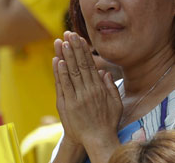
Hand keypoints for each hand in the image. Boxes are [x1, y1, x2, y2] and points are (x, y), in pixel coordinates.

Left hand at [53, 31, 121, 147]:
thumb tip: (105, 72)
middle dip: (74, 48)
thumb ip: (111, 87)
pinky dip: (60, 72)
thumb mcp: (116, 104)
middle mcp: (89, 90)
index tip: (79, 38)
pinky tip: (58, 61)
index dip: (84, 50)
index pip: (90, 65)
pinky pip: (64, 85)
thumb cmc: (108, 123)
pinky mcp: (68, 104)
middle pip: (80, 64)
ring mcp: (78, 97)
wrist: (98, 140)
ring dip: (66, 56)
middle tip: (69, 34)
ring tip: (62, 42)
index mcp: (99, 88)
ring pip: (71, 72)